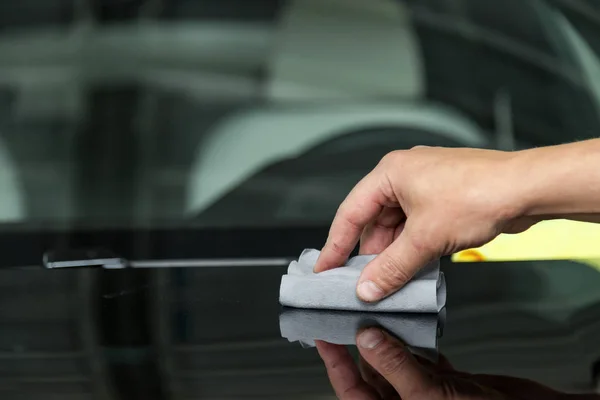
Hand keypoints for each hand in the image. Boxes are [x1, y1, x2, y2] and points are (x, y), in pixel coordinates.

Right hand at [314, 146, 540, 301]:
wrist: (527, 188)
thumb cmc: (479, 194)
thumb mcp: (426, 238)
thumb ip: (392, 267)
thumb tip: (368, 288)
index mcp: (390, 173)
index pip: (350, 213)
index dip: (336, 244)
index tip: (325, 268)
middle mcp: (404, 175)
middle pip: (373, 221)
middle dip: (369, 254)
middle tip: (360, 283)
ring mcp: (425, 186)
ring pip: (396, 226)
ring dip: (392, 254)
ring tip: (387, 281)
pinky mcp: (442, 198)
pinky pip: (416, 227)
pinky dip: (411, 248)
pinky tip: (411, 269)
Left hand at [316, 327, 597, 399]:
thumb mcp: (431, 395)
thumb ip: (396, 366)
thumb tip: (366, 339)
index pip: (353, 391)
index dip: (336, 365)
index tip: (325, 337)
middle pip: (373, 373)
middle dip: (363, 344)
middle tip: (351, 316)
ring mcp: (428, 393)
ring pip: (398, 363)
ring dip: (389, 339)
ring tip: (378, 314)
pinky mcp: (449, 383)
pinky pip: (425, 359)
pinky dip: (418, 342)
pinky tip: (414, 325)